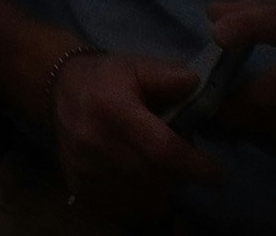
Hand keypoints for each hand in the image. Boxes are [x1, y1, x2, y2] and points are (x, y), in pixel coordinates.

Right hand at [45, 46, 222, 222]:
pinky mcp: (80, 185)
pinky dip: (140, 201)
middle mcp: (97, 142)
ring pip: (143, 198)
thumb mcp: (135, 66)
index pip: (162, 148)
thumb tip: (196, 84)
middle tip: (179, 157)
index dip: (194, 165)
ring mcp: (86, 168)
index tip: (218, 173)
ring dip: (161, 188)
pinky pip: (124, 208)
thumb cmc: (105, 77)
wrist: (58, 89)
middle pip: (156, 177)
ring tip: (158, 166)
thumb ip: (167, 75)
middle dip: (178, 174)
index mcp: (114, 109)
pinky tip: (140, 180)